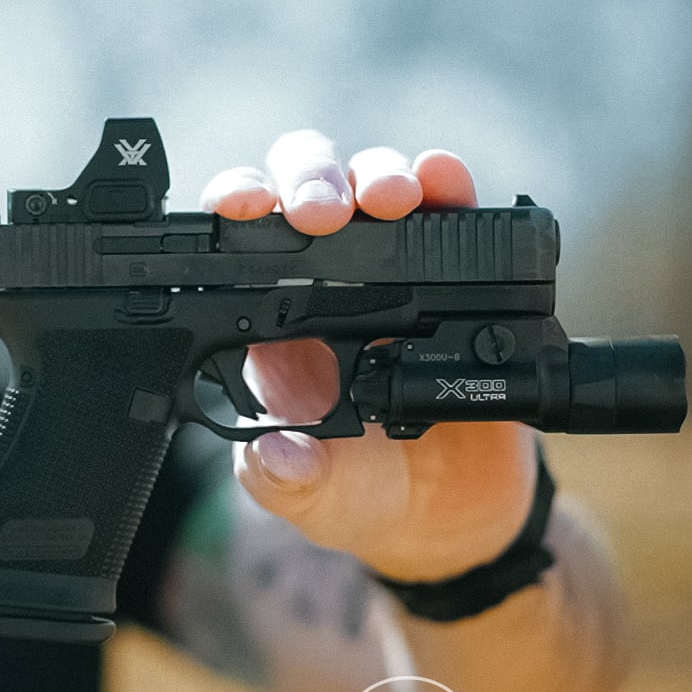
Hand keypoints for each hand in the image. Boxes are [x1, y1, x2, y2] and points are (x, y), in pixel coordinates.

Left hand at [199, 130, 539, 582]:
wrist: (451, 517)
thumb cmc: (362, 495)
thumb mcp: (315, 500)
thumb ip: (288, 482)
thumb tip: (277, 455)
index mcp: (267, 323)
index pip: (234, 245)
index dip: (233, 210)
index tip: (238, 209)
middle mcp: (324, 281)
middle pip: (303, 190)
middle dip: (308, 181)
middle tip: (320, 212)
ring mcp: (392, 268)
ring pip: (373, 184)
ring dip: (378, 173)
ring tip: (391, 199)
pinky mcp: (459, 269)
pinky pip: (452, 210)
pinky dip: (449, 183)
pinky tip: (445, 181)